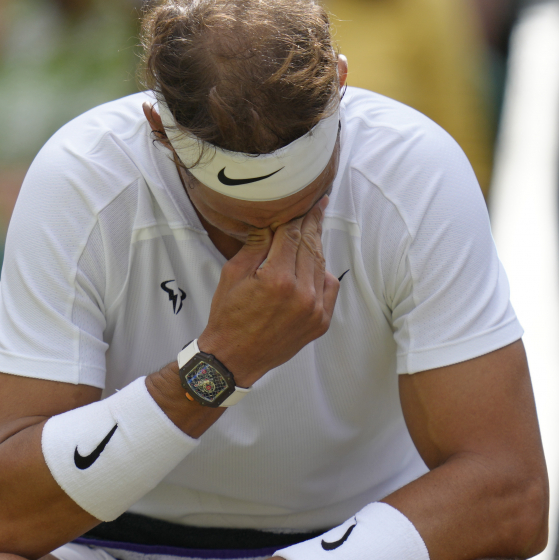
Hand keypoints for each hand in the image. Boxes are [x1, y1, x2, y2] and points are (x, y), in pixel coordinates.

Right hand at [199, 198, 339, 384]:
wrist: (233, 358)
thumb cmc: (228, 315)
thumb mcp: (233, 273)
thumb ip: (257, 244)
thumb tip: (273, 221)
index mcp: (277, 278)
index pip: (293, 234)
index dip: (298, 215)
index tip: (307, 201)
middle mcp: (302, 294)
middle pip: (311, 246)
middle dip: (312, 224)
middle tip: (318, 206)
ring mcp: (315, 310)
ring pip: (322, 265)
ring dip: (316, 246)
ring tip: (313, 232)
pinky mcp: (321, 322)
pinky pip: (330, 287)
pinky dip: (323, 273)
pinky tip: (312, 267)